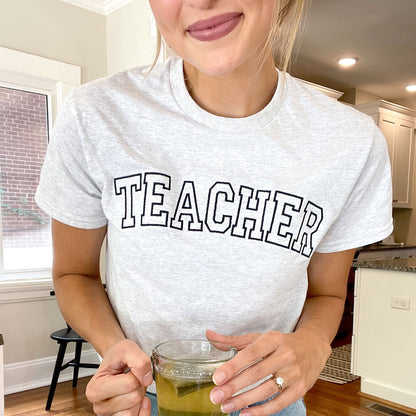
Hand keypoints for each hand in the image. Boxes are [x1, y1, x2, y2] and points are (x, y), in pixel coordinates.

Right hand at [86, 339, 152, 415]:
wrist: (116, 361)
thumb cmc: (118, 356)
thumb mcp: (128, 349)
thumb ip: (139, 361)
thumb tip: (146, 379)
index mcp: (96, 388)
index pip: (129, 384)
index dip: (137, 373)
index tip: (129, 369)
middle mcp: (99, 405)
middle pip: (134, 398)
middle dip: (139, 385)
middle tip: (132, 376)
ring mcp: (110, 414)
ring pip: (135, 411)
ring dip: (140, 396)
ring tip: (132, 386)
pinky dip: (144, 410)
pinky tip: (143, 400)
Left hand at [206, 328, 330, 415]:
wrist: (313, 347)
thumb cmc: (281, 343)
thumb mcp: (260, 337)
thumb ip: (234, 340)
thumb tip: (209, 335)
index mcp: (273, 339)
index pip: (251, 353)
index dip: (233, 366)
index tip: (217, 377)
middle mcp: (285, 355)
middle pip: (256, 373)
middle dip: (234, 387)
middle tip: (216, 396)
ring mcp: (294, 373)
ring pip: (267, 390)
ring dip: (244, 400)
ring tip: (226, 406)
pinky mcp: (301, 388)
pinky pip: (279, 403)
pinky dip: (262, 411)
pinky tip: (246, 413)